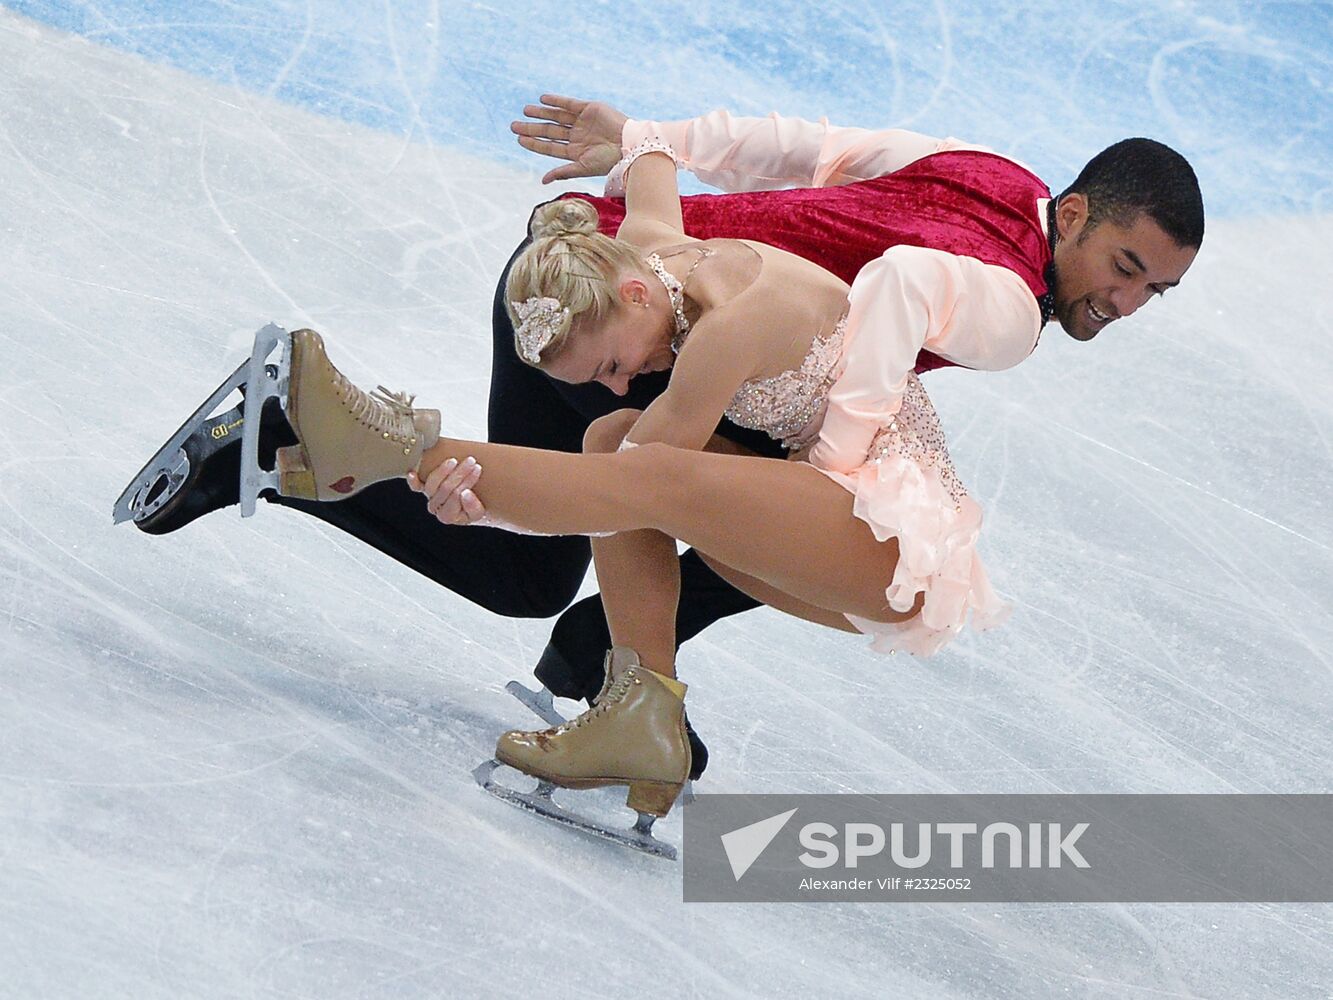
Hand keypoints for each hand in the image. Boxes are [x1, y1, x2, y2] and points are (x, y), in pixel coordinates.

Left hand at [406, 456, 486, 525]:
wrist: (467, 510)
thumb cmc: (473, 510)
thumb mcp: (479, 513)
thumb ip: (473, 507)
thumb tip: (465, 494)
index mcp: (448, 516)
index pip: (457, 496)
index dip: (467, 481)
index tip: (478, 469)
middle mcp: (435, 507)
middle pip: (446, 488)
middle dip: (460, 472)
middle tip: (471, 461)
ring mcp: (429, 497)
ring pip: (432, 484)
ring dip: (444, 470)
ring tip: (454, 460)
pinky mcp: (423, 489)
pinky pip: (416, 486)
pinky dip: (413, 480)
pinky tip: (412, 473)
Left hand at [511, 94, 628, 183]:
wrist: (629, 144)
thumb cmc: (609, 161)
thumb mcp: (583, 167)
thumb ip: (563, 172)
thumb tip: (542, 180)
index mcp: (575, 152)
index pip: (549, 147)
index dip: (534, 143)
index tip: (518, 139)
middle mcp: (577, 136)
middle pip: (550, 131)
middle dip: (532, 128)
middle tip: (514, 126)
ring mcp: (583, 122)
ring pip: (557, 116)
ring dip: (541, 113)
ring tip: (525, 110)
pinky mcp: (589, 108)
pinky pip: (569, 104)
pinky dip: (556, 101)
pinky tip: (542, 99)